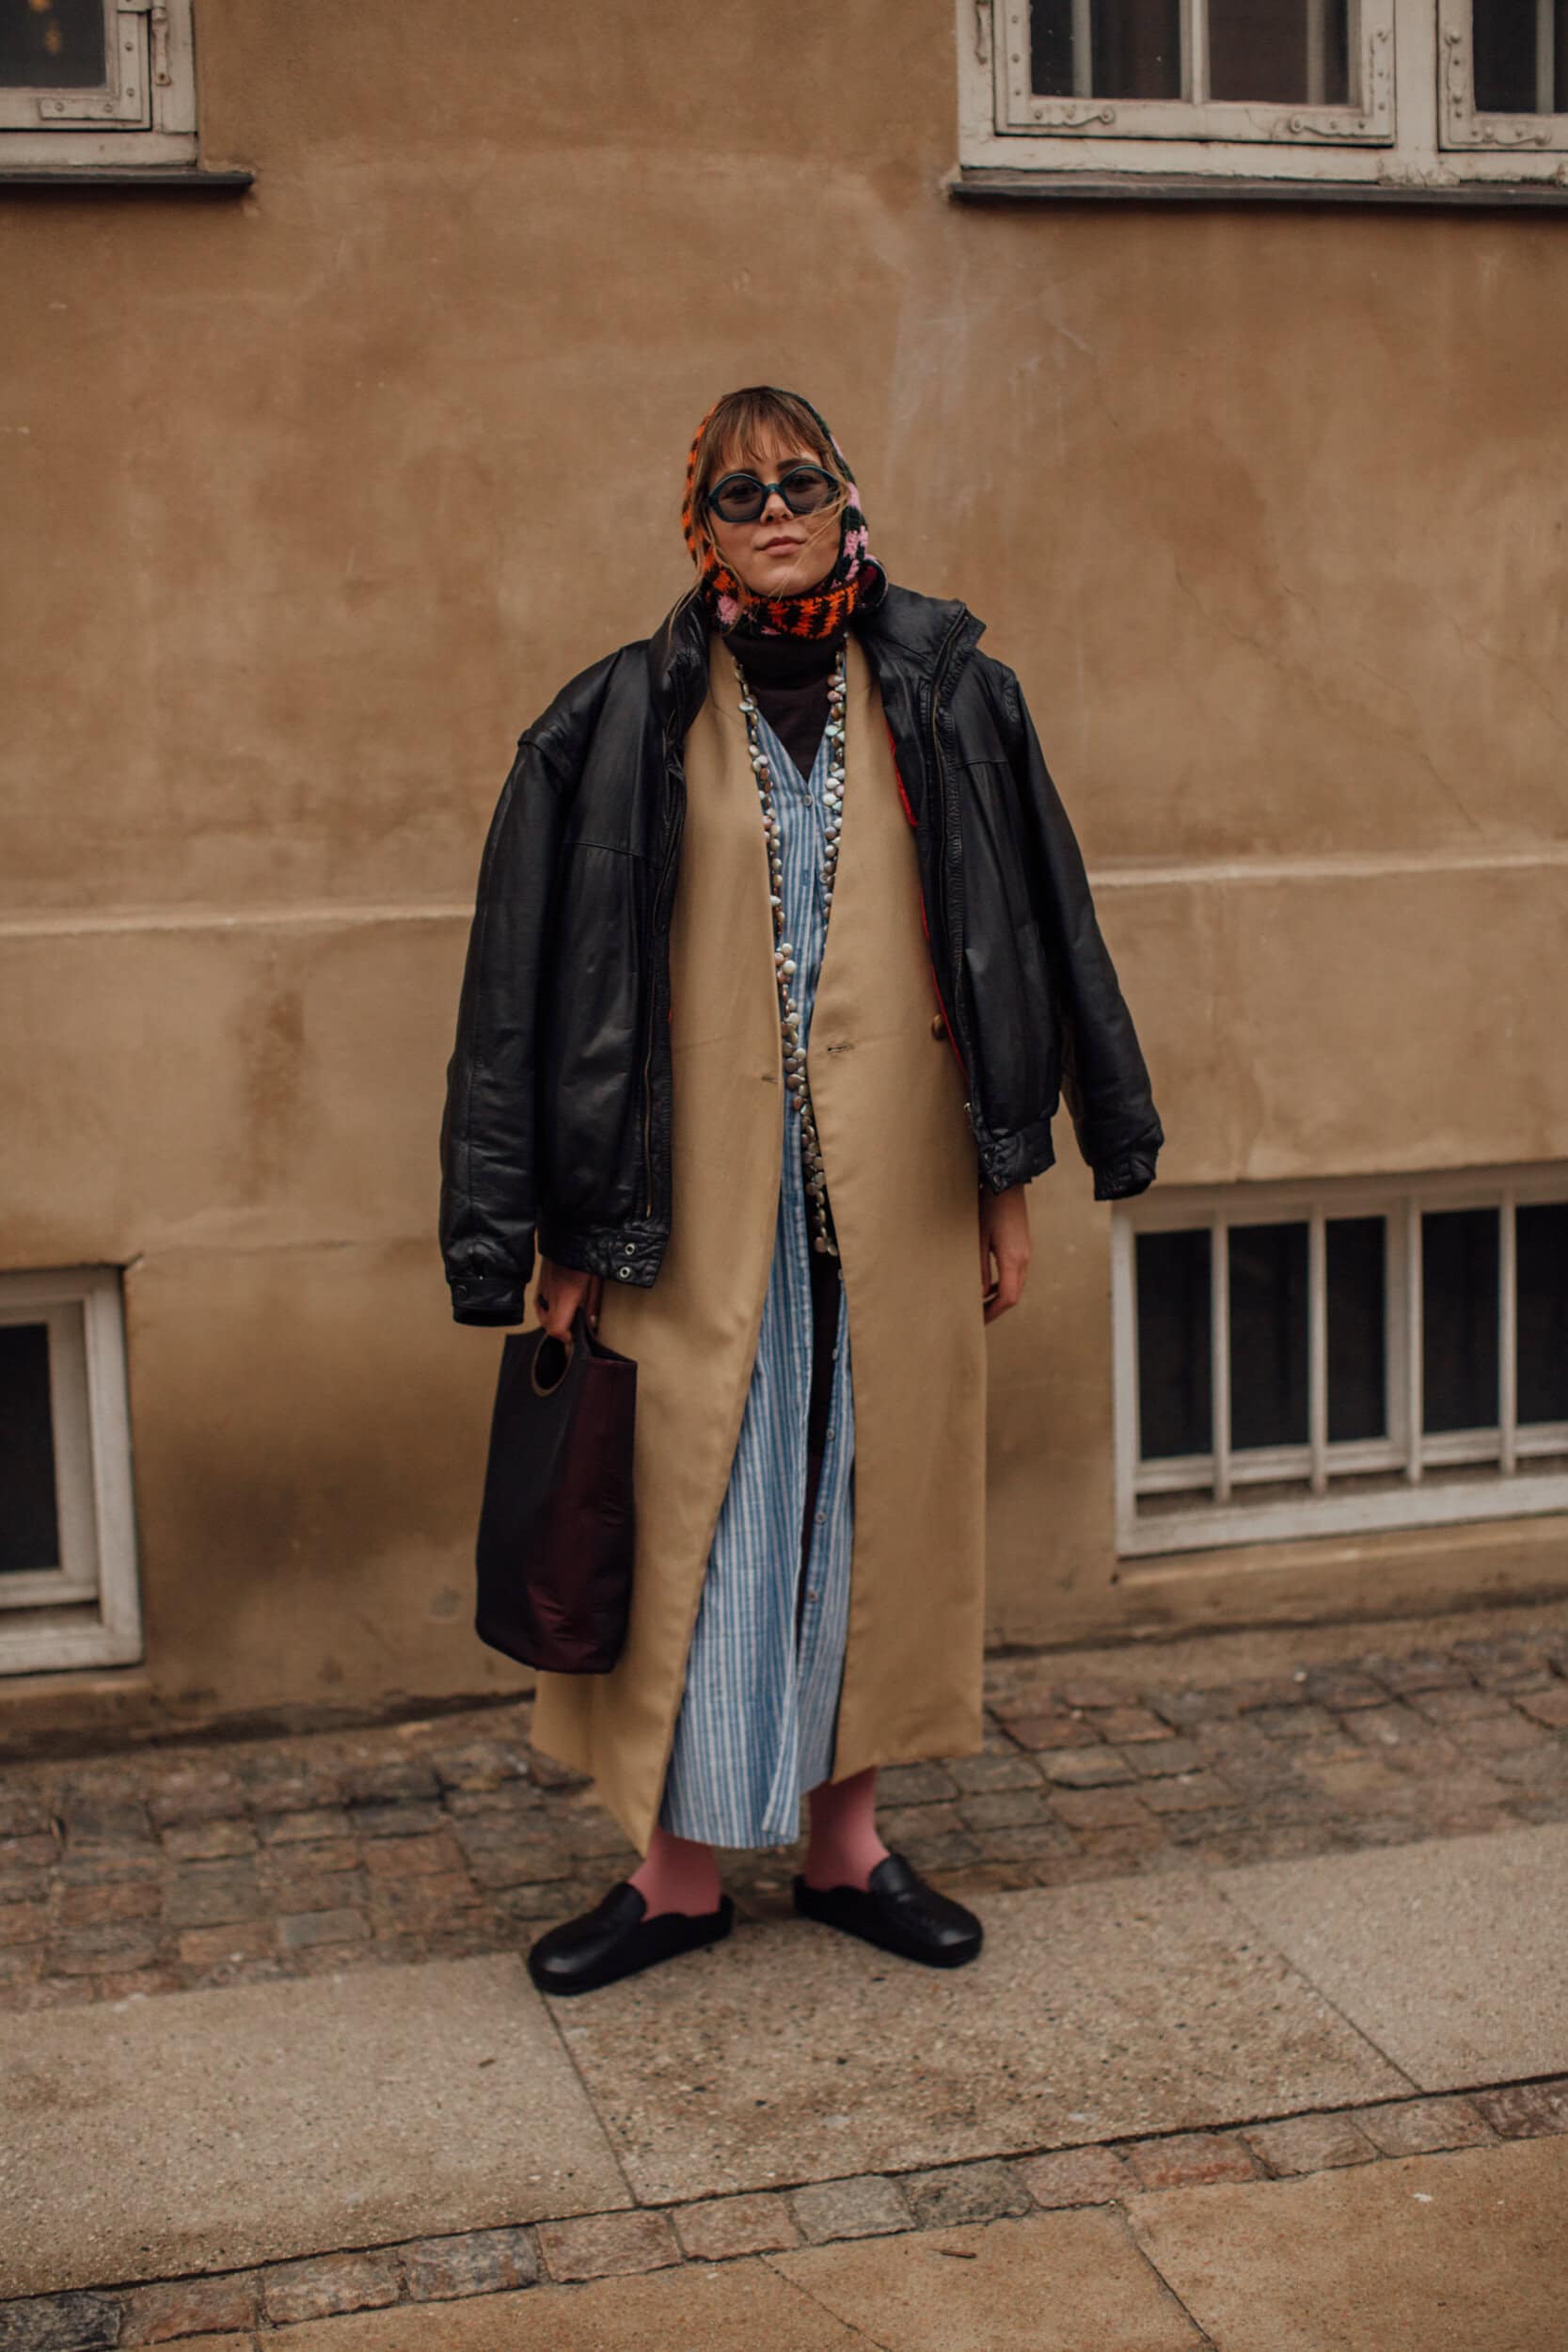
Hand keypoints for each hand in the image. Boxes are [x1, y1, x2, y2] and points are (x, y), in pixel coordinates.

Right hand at [534, 1257, 603, 1340]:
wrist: (570, 1228)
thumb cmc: (587, 1253)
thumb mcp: (596, 1280)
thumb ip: (593, 1302)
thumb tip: (592, 1321)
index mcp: (566, 1295)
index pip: (556, 1329)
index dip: (565, 1337)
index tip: (574, 1336)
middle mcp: (551, 1293)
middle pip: (548, 1324)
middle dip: (560, 1330)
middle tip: (573, 1327)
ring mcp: (543, 1285)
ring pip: (541, 1313)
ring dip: (552, 1319)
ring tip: (566, 1316)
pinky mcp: (540, 1277)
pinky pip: (539, 1300)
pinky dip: (545, 1307)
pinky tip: (557, 1302)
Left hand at [979, 1184, 1030, 1324]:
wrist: (1008, 1184)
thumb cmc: (989, 1208)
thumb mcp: (978, 1239)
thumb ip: (979, 1269)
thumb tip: (980, 1294)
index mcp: (1013, 1260)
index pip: (1008, 1298)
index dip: (993, 1313)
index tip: (978, 1321)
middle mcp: (1024, 1260)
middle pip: (1014, 1295)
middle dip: (996, 1309)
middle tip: (978, 1317)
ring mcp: (1026, 1254)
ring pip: (1017, 1286)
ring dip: (1000, 1297)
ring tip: (981, 1304)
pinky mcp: (1023, 1248)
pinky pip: (1017, 1275)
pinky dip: (1004, 1285)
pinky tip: (989, 1286)